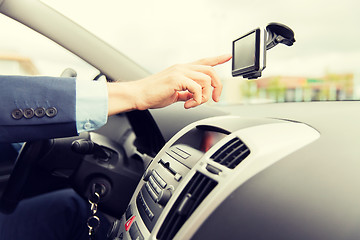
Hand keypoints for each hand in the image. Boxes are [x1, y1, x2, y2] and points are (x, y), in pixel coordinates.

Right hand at [107, 54, 231, 114]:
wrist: (138, 95)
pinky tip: (187, 104)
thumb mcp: (174, 93)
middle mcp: (182, 67)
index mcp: (182, 70)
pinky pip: (197, 88)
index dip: (217, 58)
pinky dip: (196, 99)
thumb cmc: (153, 94)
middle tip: (215, 98)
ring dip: (205, 96)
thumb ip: (186, 92)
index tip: (228, 56)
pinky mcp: (176, 78)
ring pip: (206, 79)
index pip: (204, 61)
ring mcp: (180, 71)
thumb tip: (195, 97)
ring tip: (193, 103)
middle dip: (217, 86)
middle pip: (210, 70)